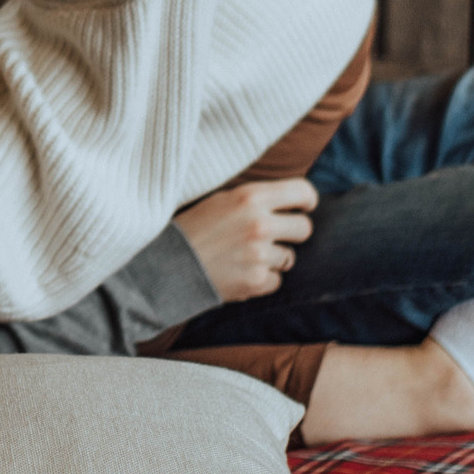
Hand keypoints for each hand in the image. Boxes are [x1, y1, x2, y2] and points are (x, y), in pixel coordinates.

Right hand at [174, 178, 317, 302]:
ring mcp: (259, 255)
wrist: (166, 264)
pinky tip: (240, 271)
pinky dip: (262, 278)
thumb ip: (255, 199)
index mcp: (250, 197)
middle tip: (273, 235)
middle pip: (304, 227)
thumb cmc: (193, 227)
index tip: (303, 207)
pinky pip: (276, 280)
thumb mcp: (221, 200)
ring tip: (245, 255)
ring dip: (273, 258)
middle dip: (292, 232)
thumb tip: (290, 202)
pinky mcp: (256, 281)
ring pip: (289, 257)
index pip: (302, 193)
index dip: (307, 201)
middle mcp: (259, 224)